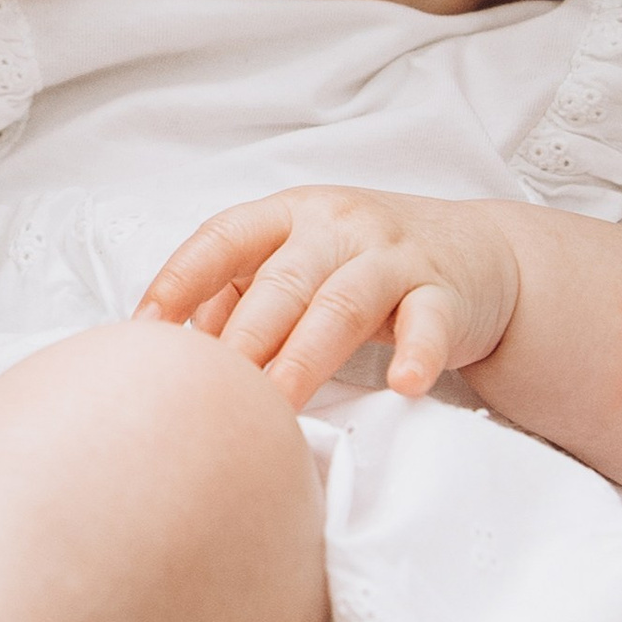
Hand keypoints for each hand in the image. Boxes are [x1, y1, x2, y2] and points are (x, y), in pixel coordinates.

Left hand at [142, 188, 524, 407]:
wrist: (477, 254)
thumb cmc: (367, 263)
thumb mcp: (301, 260)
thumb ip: (241, 292)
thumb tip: (179, 347)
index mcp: (291, 215)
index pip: (224, 237)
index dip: (180, 280)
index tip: (144, 329)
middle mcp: (338, 227)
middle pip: (280, 283)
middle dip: (242, 341)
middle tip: (211, 397)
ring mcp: (393, 257)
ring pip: (341, 306)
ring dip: (304, 358)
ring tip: (277, 406)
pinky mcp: (444, 293)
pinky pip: (428, 323)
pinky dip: (418, 353)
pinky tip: (404, 384)